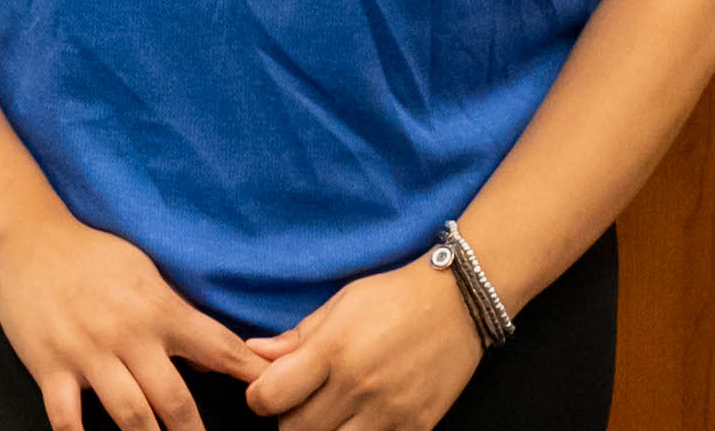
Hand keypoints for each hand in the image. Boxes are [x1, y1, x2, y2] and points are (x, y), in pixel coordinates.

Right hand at [0, 210, 263, 430]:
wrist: (31, 242)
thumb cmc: (94, 256)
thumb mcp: (148, 274)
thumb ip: (180, 317)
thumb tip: (212, 361)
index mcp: (160, 309)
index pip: (218, 347)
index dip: (249, 374)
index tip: (272, 394)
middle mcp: (129, 335)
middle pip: (175, 400)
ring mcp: (88, 354)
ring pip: (130, 416)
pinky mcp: (50, 367)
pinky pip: (67, 419)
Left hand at [240, 261, 483, 430]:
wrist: (461, 302)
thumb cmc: (395, 297)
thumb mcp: (342, 303)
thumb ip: (297, 336)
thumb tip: (253, 354)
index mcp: (333, 349)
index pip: (269, 397)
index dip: (260, 397)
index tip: (269, 391)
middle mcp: (358, 385)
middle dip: (290, 419)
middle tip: (305, 401)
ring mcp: (388, 412)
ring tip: (335, 412)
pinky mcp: (415, 428)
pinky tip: (365, 417)